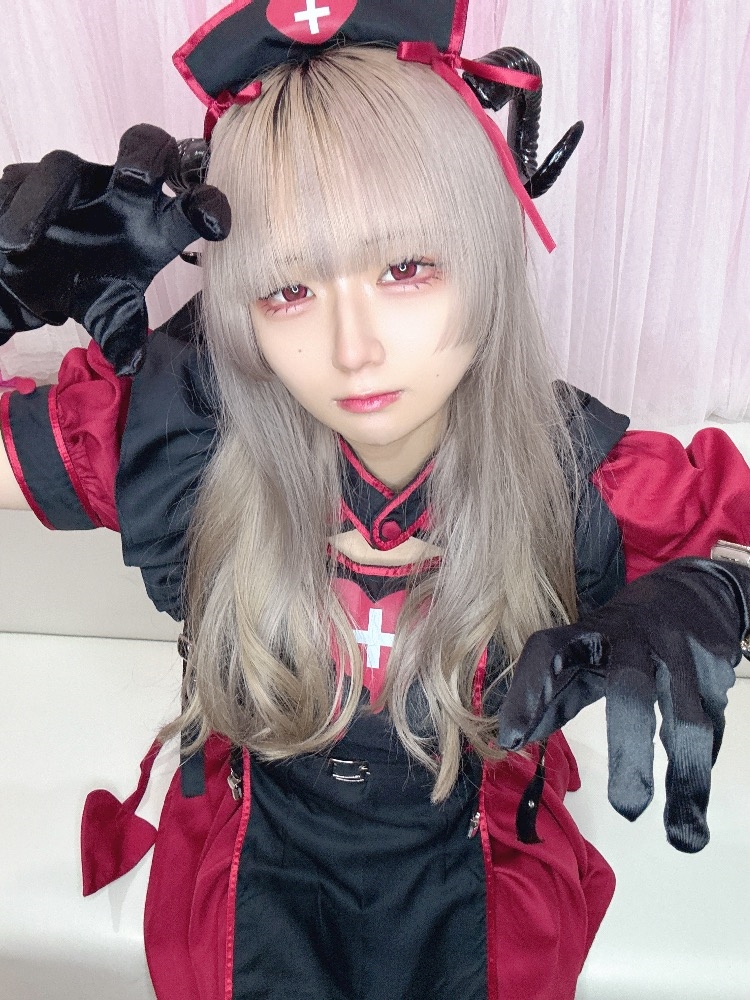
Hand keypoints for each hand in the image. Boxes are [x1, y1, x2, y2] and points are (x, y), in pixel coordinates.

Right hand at [0, 125, 229, 374]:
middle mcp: (118, 192)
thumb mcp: (111, 316)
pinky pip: (15, 184)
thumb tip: (130, 365)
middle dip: (143, 156)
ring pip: (62, 166)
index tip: (215, 222)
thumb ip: (125, 337)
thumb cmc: (88, 289)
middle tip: (136, 179)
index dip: (205, 205)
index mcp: (154, 221)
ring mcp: (71, 184)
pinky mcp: (23, 184)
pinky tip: (8, 241)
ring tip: (27, 242)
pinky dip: (10, 210)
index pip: (189, 204)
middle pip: (144, 147)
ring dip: (45, 196)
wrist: (33, 286)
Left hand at [497, 556, 749, 851]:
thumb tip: (514, 741)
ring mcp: (680, 653)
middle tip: (626, 811)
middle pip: (630, 689)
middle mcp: (634, 639)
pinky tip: (694, 805)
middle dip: (629, 749)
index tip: (509, 741)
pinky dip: (700, 765)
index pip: (551, 653)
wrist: (696, 589)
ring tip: (683, 837)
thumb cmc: (625, 633)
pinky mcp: (714, 670)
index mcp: (591, 632)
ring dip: (686, 778)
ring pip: (686, 718)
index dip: (529, 691)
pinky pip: (710, 725)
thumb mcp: (585, 650)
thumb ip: (554, 692)